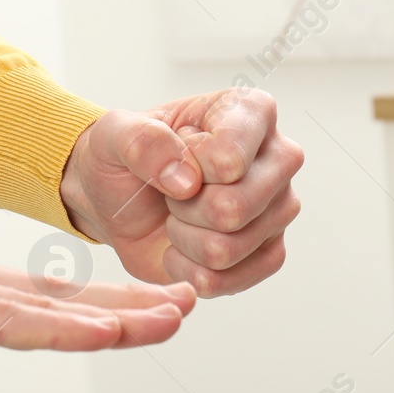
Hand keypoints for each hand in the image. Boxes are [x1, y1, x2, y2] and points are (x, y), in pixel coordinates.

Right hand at [0, 185, 196, 375]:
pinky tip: (110, 330)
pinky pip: (2, 319)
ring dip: (116, 312)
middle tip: (182, 304)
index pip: (16, 302)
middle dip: (120, 303)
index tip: (126, 314)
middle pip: (48, 295)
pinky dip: (62, 325)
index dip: (75, 309)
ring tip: (177, 314)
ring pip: (42, 304)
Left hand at [60, 88, 302, 296]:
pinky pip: (231, 280)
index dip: (186, 167)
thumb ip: (141, 142)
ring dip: (184, 239)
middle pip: (235, 208)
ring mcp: (280, 208)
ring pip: (227, 248)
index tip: (175, 152)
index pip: (228, 157)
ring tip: (177, 215)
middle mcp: (280, 158)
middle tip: (172, 191)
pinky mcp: (270, 252)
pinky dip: (190, 270)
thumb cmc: (125, 158)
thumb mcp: (113, 135)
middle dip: (183, 208)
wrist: (119, 200)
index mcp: (252, 111)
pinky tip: (183, 247)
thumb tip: (186, 179)